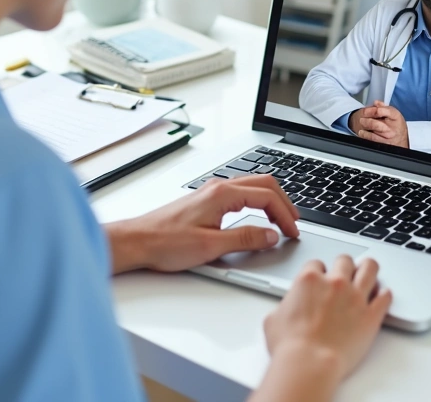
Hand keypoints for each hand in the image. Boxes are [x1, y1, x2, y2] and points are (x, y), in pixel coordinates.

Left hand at [107, 174, 299, 273]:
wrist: (137, 241)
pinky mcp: (205, 201)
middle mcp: (218, 188)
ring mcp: (211, 192)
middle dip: (283, 203)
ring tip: (280, 220)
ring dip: (270, 201)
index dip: (284, 215)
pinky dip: (256, 203)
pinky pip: (240, 194)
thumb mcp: (211, 246)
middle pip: (264, 184)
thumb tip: (270, 236)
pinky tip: (256, 217)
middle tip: (293, 224)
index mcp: (222, 194)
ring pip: (252, 187)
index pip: (267, 197)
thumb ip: (245, 239)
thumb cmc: (165, 242)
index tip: (292, 232)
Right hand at [263, 256, 391, 387]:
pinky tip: (382, 296)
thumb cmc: (290, 346)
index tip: (321, 278)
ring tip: (369, 272)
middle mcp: (335, 283)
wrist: (309, 363)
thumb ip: (285, 305)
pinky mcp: (371, 315)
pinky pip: (386, 297)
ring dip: (368, 269)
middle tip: (344, 273)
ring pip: (370, 268)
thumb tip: (287, 308)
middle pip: (345, 261)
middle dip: (344, 266)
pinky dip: (384, 295)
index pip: (316, 263)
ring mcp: (355, 297)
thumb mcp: (274, 319)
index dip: (318, 271)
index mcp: (310, 280)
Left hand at [349, 100, 408, 147]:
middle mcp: (392, 128)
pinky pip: (372, 139)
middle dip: (365, 121)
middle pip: (374, 124)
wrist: (401, 139)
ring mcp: (388, 137)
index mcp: (395, 116)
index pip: (381, 112)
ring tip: (362, 124)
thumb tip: (376, 103)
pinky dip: (365, 135)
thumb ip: (384, 107)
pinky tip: (363, 132)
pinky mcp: (384, 144)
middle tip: (361, 119)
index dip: (371, 111)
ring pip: (372, 133)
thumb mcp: (393, 113)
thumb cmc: (396, 125)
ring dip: (364, 128)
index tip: (365, 111)